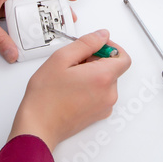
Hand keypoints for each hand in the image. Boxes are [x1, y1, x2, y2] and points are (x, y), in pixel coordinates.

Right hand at [7, 30, 131, 151]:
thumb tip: (102, 35)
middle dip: (96, 60)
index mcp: (103, 77)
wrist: (38, 126)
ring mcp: (105, 106)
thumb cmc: (45, 97)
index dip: (110, 47)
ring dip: (93, 74)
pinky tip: (72, 89)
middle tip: (74, 62)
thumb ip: (86, 43)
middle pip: (113, 68)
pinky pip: (102, 93)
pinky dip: (91, 87)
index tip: (96, 46)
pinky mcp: (99, 114)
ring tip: (70, 77)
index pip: (123, 57)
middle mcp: (109, 93)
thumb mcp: (61, 58)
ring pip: (106, 80)